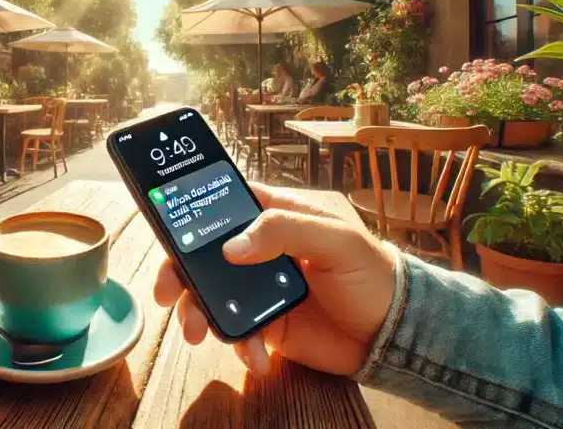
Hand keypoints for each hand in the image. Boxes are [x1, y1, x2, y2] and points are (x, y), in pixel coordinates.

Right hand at [153, 183, 396, 376]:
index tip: (169, 230)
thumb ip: (285, 232)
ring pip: (211, 296)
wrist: (395, 334)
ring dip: (198, 314)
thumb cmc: (374, 273)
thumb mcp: (336, 240)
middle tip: (166, 294)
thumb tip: (231, 248)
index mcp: (277, 217)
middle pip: (205, 254)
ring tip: (199, 335)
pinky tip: (256, 357)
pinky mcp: (267, 324)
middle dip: (179, 274)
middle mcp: (261, 251)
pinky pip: (237, 333)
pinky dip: (239, 346)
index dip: (193, 213)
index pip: (225, 205)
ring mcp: (260, 288)